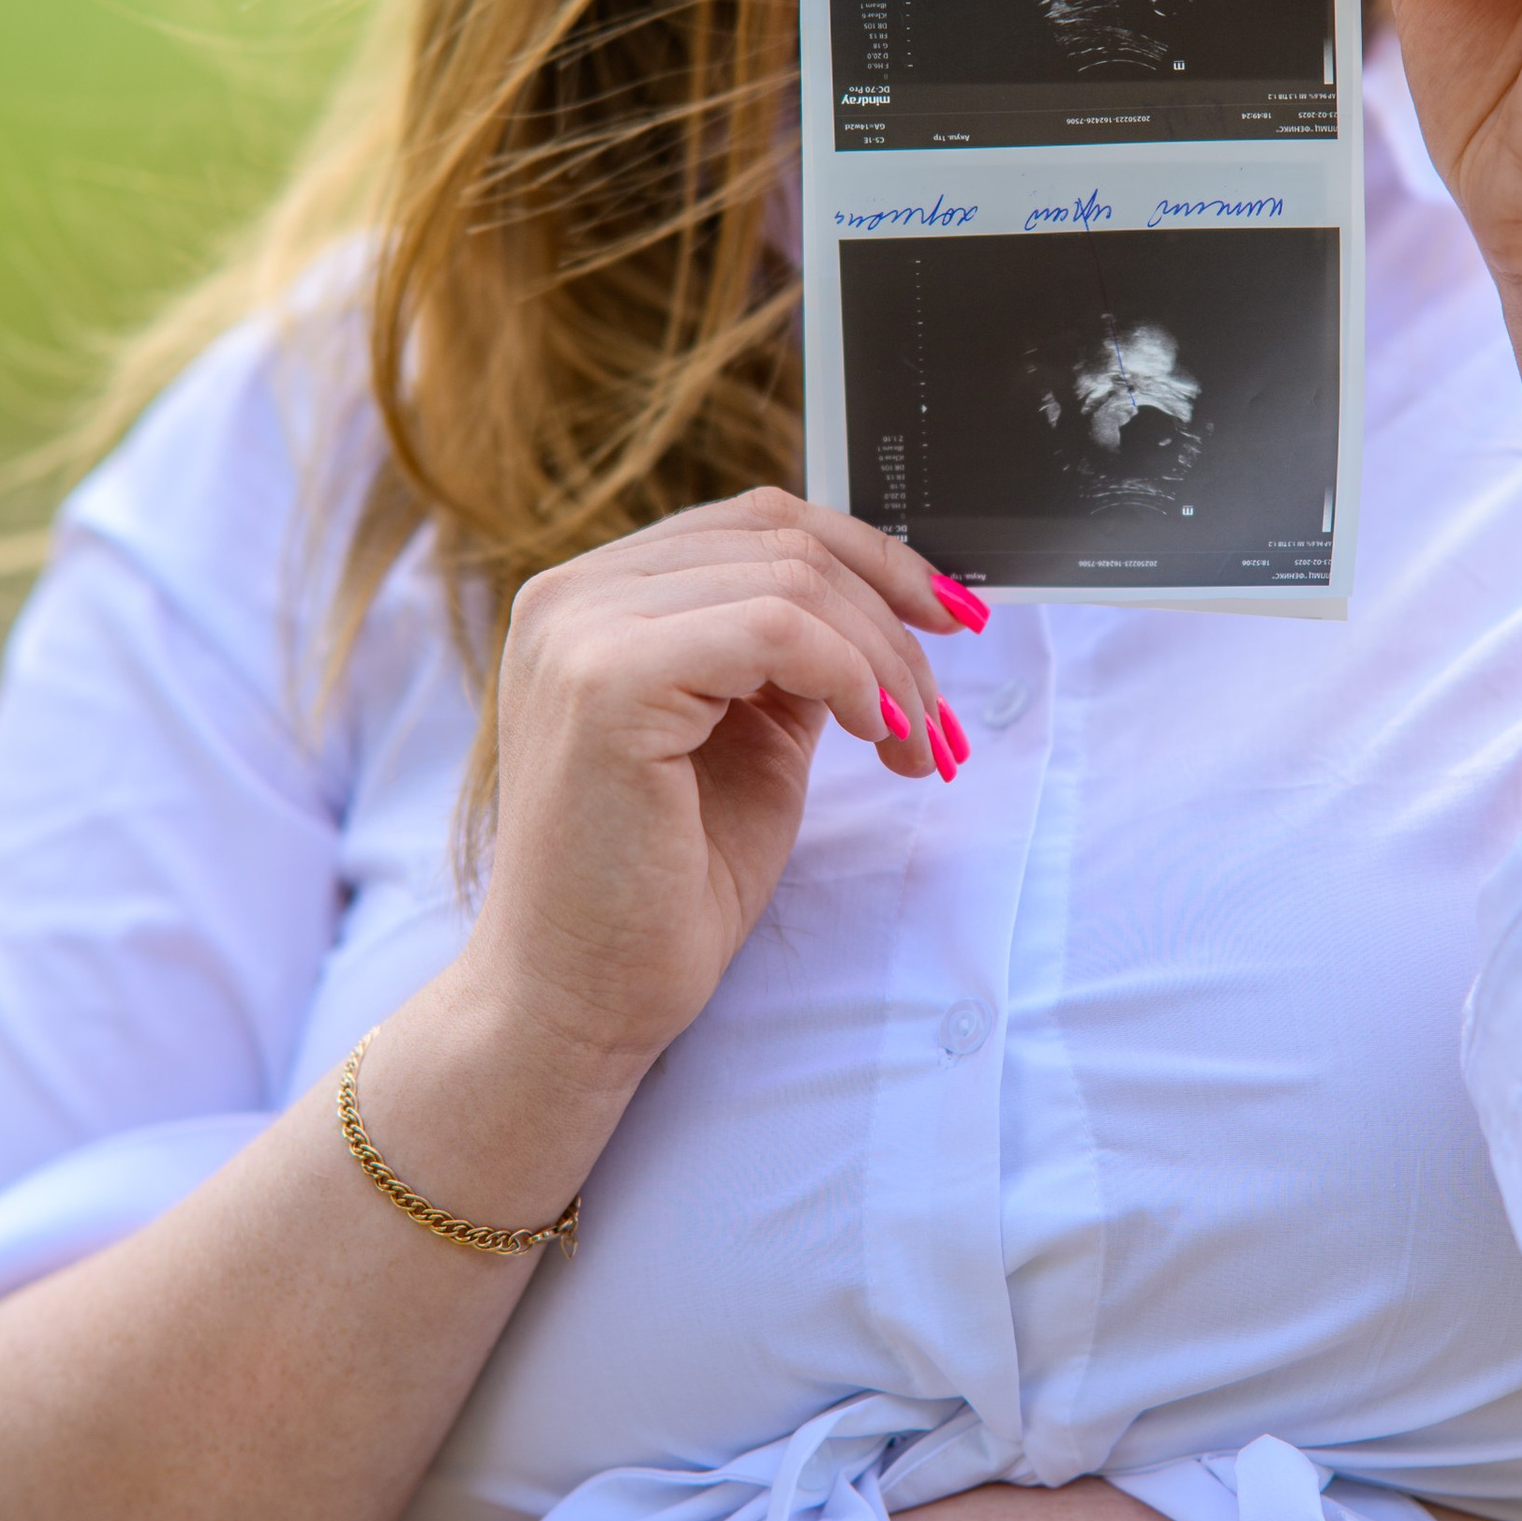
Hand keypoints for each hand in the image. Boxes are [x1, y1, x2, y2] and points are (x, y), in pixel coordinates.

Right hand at [446, 492, 973, 1094]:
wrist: (584, 999)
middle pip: (782, 541)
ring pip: (790, 581)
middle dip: (892, 620)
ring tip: (912, 741)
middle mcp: (570, 597)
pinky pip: (774, 629)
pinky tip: (873, 733)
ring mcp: (578, 632)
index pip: (756, 521)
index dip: (871, 555)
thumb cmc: (663, 885)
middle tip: (937, 714)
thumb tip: (891, 599)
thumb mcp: (749, 736)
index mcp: (593, 599)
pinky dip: (851, 673)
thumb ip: (792, 655)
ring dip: (884, 658)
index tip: (951, 614)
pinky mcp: (606, 682)